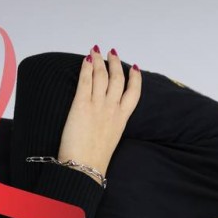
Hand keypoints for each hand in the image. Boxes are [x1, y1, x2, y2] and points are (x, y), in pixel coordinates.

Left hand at [58, 45, 141, 177]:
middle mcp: (112, 109)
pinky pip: (85, 80)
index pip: (134, 93)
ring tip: (96, 50)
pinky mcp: (81, 105)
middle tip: (112, 53)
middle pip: (117, 79)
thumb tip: (106, 120)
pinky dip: (86, 68)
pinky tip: (86, 59)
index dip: (135, 78)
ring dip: (100, 60)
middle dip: (115, 63)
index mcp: (122, 119)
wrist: (84, 166)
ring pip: (102, 75)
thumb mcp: (111, 140)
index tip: (135, 68)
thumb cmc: (95, 159)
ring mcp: (98, 105)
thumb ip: (111, 125)